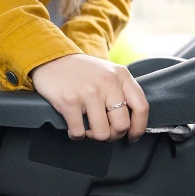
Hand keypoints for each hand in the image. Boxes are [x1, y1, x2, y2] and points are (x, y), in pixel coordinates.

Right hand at [31, 54, 148, 141]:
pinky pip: (79, 132)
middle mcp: (108, 83)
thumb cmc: (83, 71)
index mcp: (121, 76)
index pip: (141, 107)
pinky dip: (77, 134)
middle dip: (113, 136)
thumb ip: (123, 91)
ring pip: (101, 133)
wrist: (52, 59)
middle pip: (122, 126)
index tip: (132, 136)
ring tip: (88, 127)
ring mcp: (89, 92)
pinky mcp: (70, 102)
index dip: (139, 128)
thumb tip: (133, 122)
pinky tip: (74, 125)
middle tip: (105, 132)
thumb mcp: (109, 73)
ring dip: (94, 136)